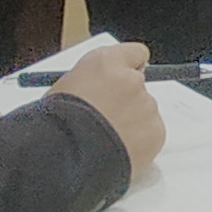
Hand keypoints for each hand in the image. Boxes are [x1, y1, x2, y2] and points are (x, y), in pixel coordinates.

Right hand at [37, 40, 165, 172]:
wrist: (64, 157)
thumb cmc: (55, 126)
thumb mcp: (61, 90)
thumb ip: (87, 83)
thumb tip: (93, 91)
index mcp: (104, 63)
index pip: (133, 54)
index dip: (128, 68)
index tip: (124, 79)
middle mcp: (130, 79)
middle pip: (138, 86)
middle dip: (125, 102)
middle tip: (107, 121)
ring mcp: (146, 104)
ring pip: (144, 112)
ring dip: (132, 124)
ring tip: (105, 141)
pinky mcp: (156, 131)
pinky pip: (151, 134)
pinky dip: (140, 143)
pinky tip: (118, 151)